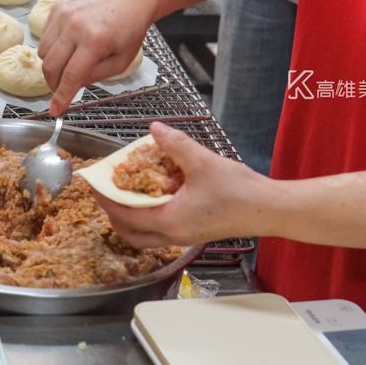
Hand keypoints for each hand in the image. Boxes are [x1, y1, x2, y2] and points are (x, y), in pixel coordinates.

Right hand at [39, 0, 152, 114]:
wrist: (127, 4)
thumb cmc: (127, 34)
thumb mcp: (119, 63)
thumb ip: (93, 77)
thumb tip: (69, 88)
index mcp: (95, 40)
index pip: (71, 75)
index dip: (61, 96)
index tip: (55, 110)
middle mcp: (76, 26)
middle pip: (51, 65)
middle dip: (53, 84)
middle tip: (62, 90)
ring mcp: (64, 15)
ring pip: (43, 53)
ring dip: (52, 65)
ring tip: (69, 63)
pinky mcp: (57, 9)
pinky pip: (44, 38)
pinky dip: (51, 48)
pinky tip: (68, 46)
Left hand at [93, 122, 263, 247]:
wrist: (271, 210)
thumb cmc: (240, 193)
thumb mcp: (202, 162)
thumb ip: (175, 144)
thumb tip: (155, 129)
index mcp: (169, 222)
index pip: (124, 215)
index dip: (105, 200)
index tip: (93, 186)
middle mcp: (174, 234)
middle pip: (130, 233)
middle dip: (113, 214)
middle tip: (105, 193)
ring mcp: (185, 236)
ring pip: (145, 234)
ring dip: (131, 217)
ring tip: (126, 192)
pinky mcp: (195, 231)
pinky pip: (161, 228)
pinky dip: (150, 215)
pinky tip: (157, 193)